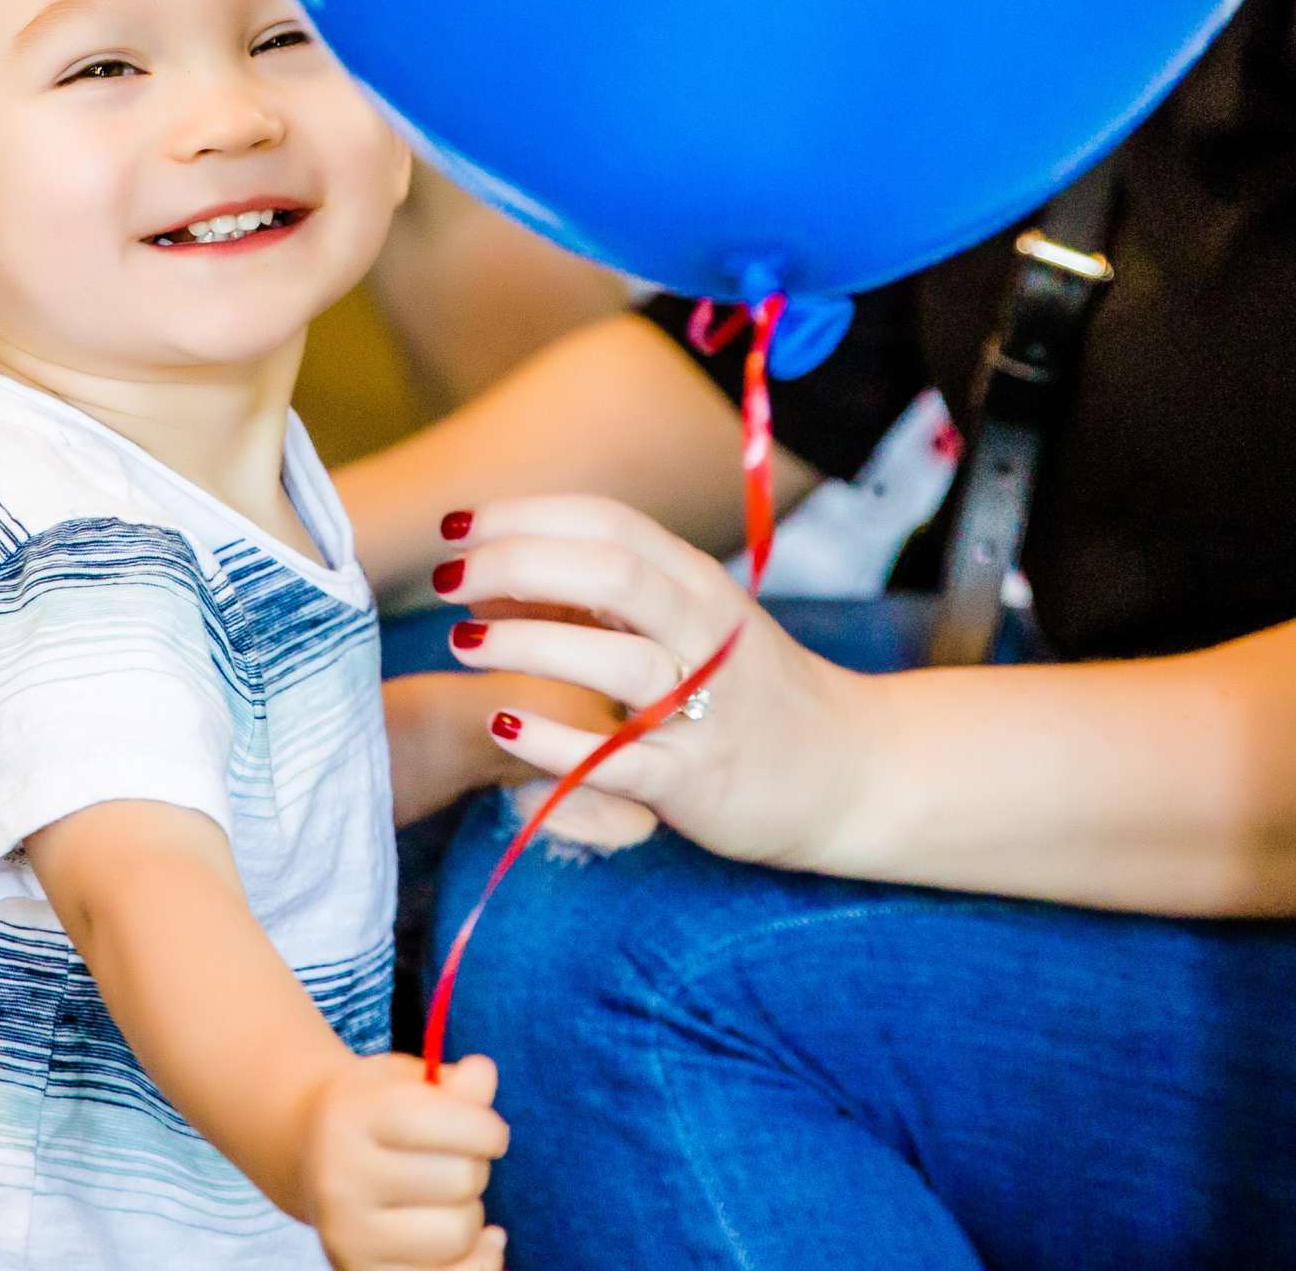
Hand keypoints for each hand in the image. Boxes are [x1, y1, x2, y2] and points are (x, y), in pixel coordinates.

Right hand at [297, 1050, 508, 1269]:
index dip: (486, 1128)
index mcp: (352, 1115)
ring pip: (457, 1235)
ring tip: (450, 1198)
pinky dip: (476, 1262)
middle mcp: (341, 1180)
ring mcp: (347, 1237)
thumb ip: (453, 1081)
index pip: (447, 1122)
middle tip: (458, 1159)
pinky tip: (477, 1242)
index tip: (488, 1131)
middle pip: (461, 1179)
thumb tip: (482, 1075)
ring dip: (471, 1215)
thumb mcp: (405, 1078)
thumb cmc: (373, 1110)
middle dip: (476, 1167)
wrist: (309, 1153)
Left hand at [440, 496, 882, 873]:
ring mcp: (705, 706)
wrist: (848, 772)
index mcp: (697, 581)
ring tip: (463, 644)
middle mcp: (706, 632)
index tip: (457, 526)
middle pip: (611, 571)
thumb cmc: (747, 688)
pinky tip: (503, 725)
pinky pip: (616, 758)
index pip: (607, 522)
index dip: (525, 515)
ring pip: (616, 658)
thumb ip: (606, 594)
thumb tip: (495, 576)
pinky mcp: (696, 779)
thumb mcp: (689, 620)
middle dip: (517, 565)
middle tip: (447, 583)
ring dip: (527, 644)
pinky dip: (553, 741)